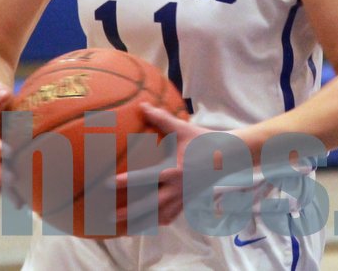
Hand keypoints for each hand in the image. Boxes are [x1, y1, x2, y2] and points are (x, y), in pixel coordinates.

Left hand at [113, 104, 212, 226]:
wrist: (228, 157)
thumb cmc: (203, 141)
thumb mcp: (182, 129)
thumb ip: (161, 119)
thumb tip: (142, 105)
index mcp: (174, 170)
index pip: (147, 178)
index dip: (129, 181)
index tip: (111, 184)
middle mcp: (177, 188)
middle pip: (150, 205)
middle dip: (130, 212)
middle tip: (109, 216)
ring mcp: (183, 198)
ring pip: (159, 216)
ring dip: (141, 223)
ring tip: (124, 230)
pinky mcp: (187, 201)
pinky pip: (171, 216)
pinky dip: (158, 222)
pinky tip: (147, 226)